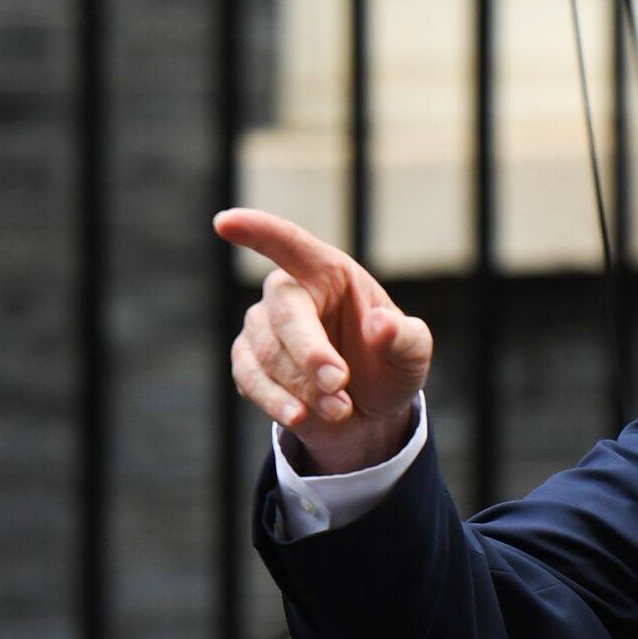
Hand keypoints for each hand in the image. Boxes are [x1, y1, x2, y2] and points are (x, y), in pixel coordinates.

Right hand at [214, 207, 433, 474]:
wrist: (367, 413)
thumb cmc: (389, 367)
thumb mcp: (412, 355)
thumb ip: (404, 338)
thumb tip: (380, 324)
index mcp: (330, 273)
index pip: (291, 244)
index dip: (259, 231)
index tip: (225, 222)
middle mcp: (291, 293)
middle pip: (284, 311)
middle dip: (310, 352)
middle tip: (339, 384)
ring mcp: (263, 326)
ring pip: (266, 351)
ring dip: (304, 386)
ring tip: (341, 408)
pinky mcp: (248, 360)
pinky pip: (249, 377)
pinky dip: (277, 401)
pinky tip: (302, 416)